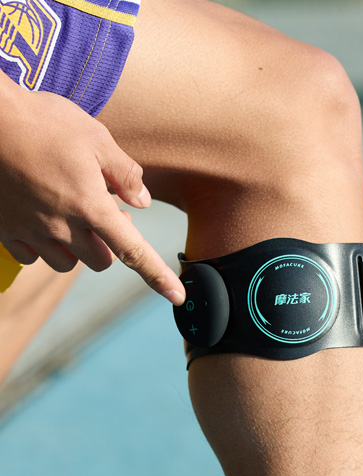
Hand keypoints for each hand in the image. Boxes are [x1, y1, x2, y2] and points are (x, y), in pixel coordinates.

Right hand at [0, 87, 184, 304]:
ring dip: (78, 249)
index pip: (134, 252)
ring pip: (67, 263)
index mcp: (91, 207)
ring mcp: (31, 232)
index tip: (177, 296)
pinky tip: (43, 220)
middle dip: (109, 246)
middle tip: (103, 215)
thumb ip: (126, 174)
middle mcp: (62, 227)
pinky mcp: (6, 231)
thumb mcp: (96, 138)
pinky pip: (32, 257)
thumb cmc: (42, 123)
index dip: (158, 276)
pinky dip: (44, 247)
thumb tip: (143, 201)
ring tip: (71, 216)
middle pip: (100, 262)